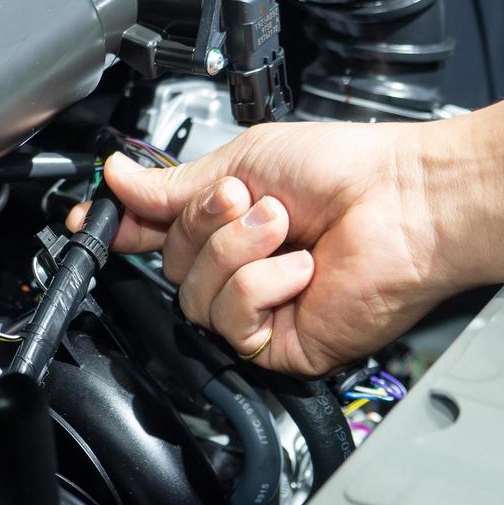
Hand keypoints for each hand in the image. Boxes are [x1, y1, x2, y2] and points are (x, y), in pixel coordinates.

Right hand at [68, 122, 457, 376]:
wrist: (408, 203)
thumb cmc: (348, 171)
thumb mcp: (243, 161)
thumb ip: (174, 185)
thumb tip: (118, 180)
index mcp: (225, 220)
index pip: (154, 233)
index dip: (121, 228)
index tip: (95, 219)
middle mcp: (238, 265)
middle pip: (169, 264)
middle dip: (203, 226)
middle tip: (246, 200)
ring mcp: (258, 306)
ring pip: (194, 296)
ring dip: (237, 253)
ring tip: (283, 227)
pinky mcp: (277, 342)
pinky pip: (231, 321)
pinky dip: (263, 286)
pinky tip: (301, 270)